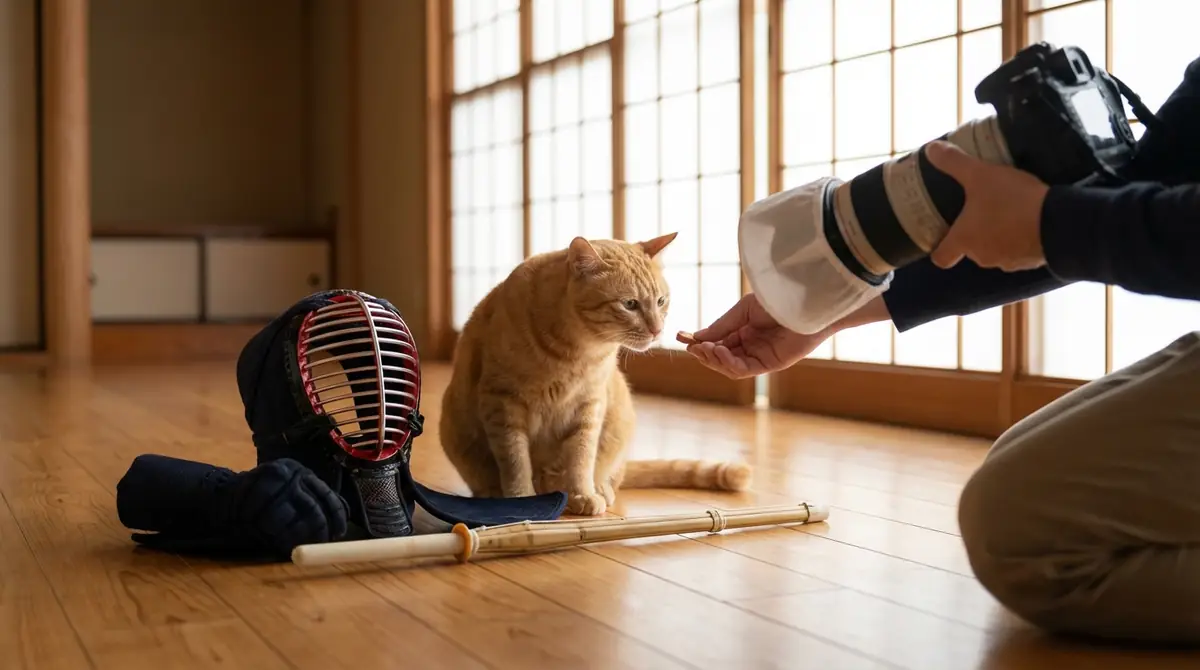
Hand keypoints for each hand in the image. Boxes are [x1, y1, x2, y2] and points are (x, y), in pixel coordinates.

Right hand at [676, 293, 832, 378]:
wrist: (803, 302)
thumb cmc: (777, 300)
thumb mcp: (742, 311)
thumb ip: (722, 326)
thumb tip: (697, 337)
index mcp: (744, 331)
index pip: (717, 341)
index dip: (699, 341)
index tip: (681, 337)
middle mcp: (751, 345)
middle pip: (721, 357)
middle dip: (704, 353)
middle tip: (691, 347)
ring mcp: (760, 356)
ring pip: (729, 366)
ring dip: (714, 359)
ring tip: (704, 349)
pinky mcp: (770, 364)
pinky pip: (744, 370)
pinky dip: (728, 364)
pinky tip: (719, 352)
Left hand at [924, 140, 1050, 271]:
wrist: (1059, 222)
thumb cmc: (1011, 201)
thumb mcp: (981, 175)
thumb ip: (955, 163)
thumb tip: (931, 149)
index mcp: (965, 240)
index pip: (942, 258)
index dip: (940, 248)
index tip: (942, 236)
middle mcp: (982, 256)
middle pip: (970, 250)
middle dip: (973, 233)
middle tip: (979, 211)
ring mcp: (1008, 262)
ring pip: (996, 250)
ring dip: (998, 236)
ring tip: (1006, 212)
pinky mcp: (1031, 262)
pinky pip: (1019, 252)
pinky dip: (1020, 240)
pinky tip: (1028, 221)